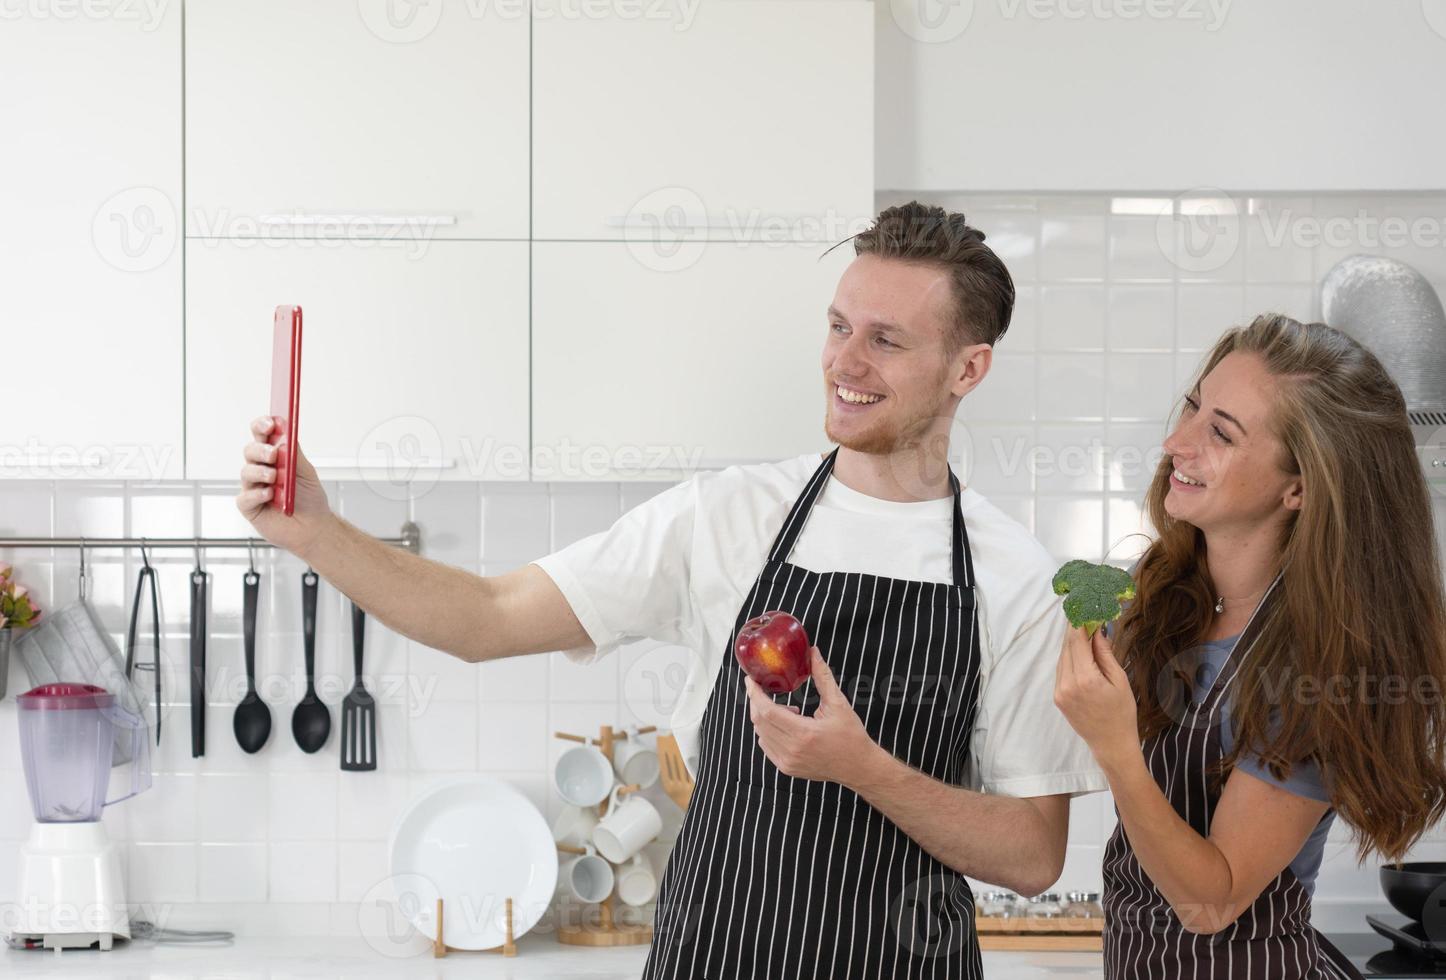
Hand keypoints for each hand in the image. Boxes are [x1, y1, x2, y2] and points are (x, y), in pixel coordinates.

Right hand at [235, 415, 333, 557]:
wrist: (313, 527)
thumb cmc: (309, 498)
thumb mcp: (306, 471)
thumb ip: (294, 452)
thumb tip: (286, 429)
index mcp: (274, 457)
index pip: (261, 435)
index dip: (261, 426)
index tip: (269, 424)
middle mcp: (260, 469)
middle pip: (250, 451)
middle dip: (261, 450)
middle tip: (274, 453)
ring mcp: (253, 487)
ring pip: (246, 472)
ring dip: (261, 472)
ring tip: (275, 477)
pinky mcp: (249, 507)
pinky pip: (245, 497)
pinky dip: (257, 494)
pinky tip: (269, 495)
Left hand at [744, 646, 878, 785]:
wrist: (858, 767)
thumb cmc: (851, 736)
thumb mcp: (838, 704)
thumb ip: (823, 677)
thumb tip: (813, 653)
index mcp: (804, 733)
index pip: (767, 711)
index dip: (755, 693)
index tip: (750, 679)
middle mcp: (792, 749)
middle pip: (759, 721)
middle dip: (757, 701)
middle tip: (764, 689)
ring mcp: (787, 762)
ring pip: (761, 733)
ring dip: (765, 717)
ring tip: (788, 710)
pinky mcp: (786, 768)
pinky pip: (766, 746)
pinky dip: (768, 731)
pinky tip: (787, 725)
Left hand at [1053, 624, 1139, 771]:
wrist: (1110, 743)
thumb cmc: (1122, 712)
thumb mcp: (1119, 680)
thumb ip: (1105, 653)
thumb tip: (1097, 629)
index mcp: (1086, 679)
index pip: (1077, 642)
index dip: (1079, 623)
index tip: (1083, 608)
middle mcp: (1067, 684)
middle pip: (1067, 648)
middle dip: (1074, 631)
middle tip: (1084, 615)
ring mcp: (1060, 691)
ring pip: (1062, 658)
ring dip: (1071, 644)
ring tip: (1084, 632)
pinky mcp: (1057, 697)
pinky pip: (1061, 670)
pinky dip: (1069, 658)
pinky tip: (1079, 653)